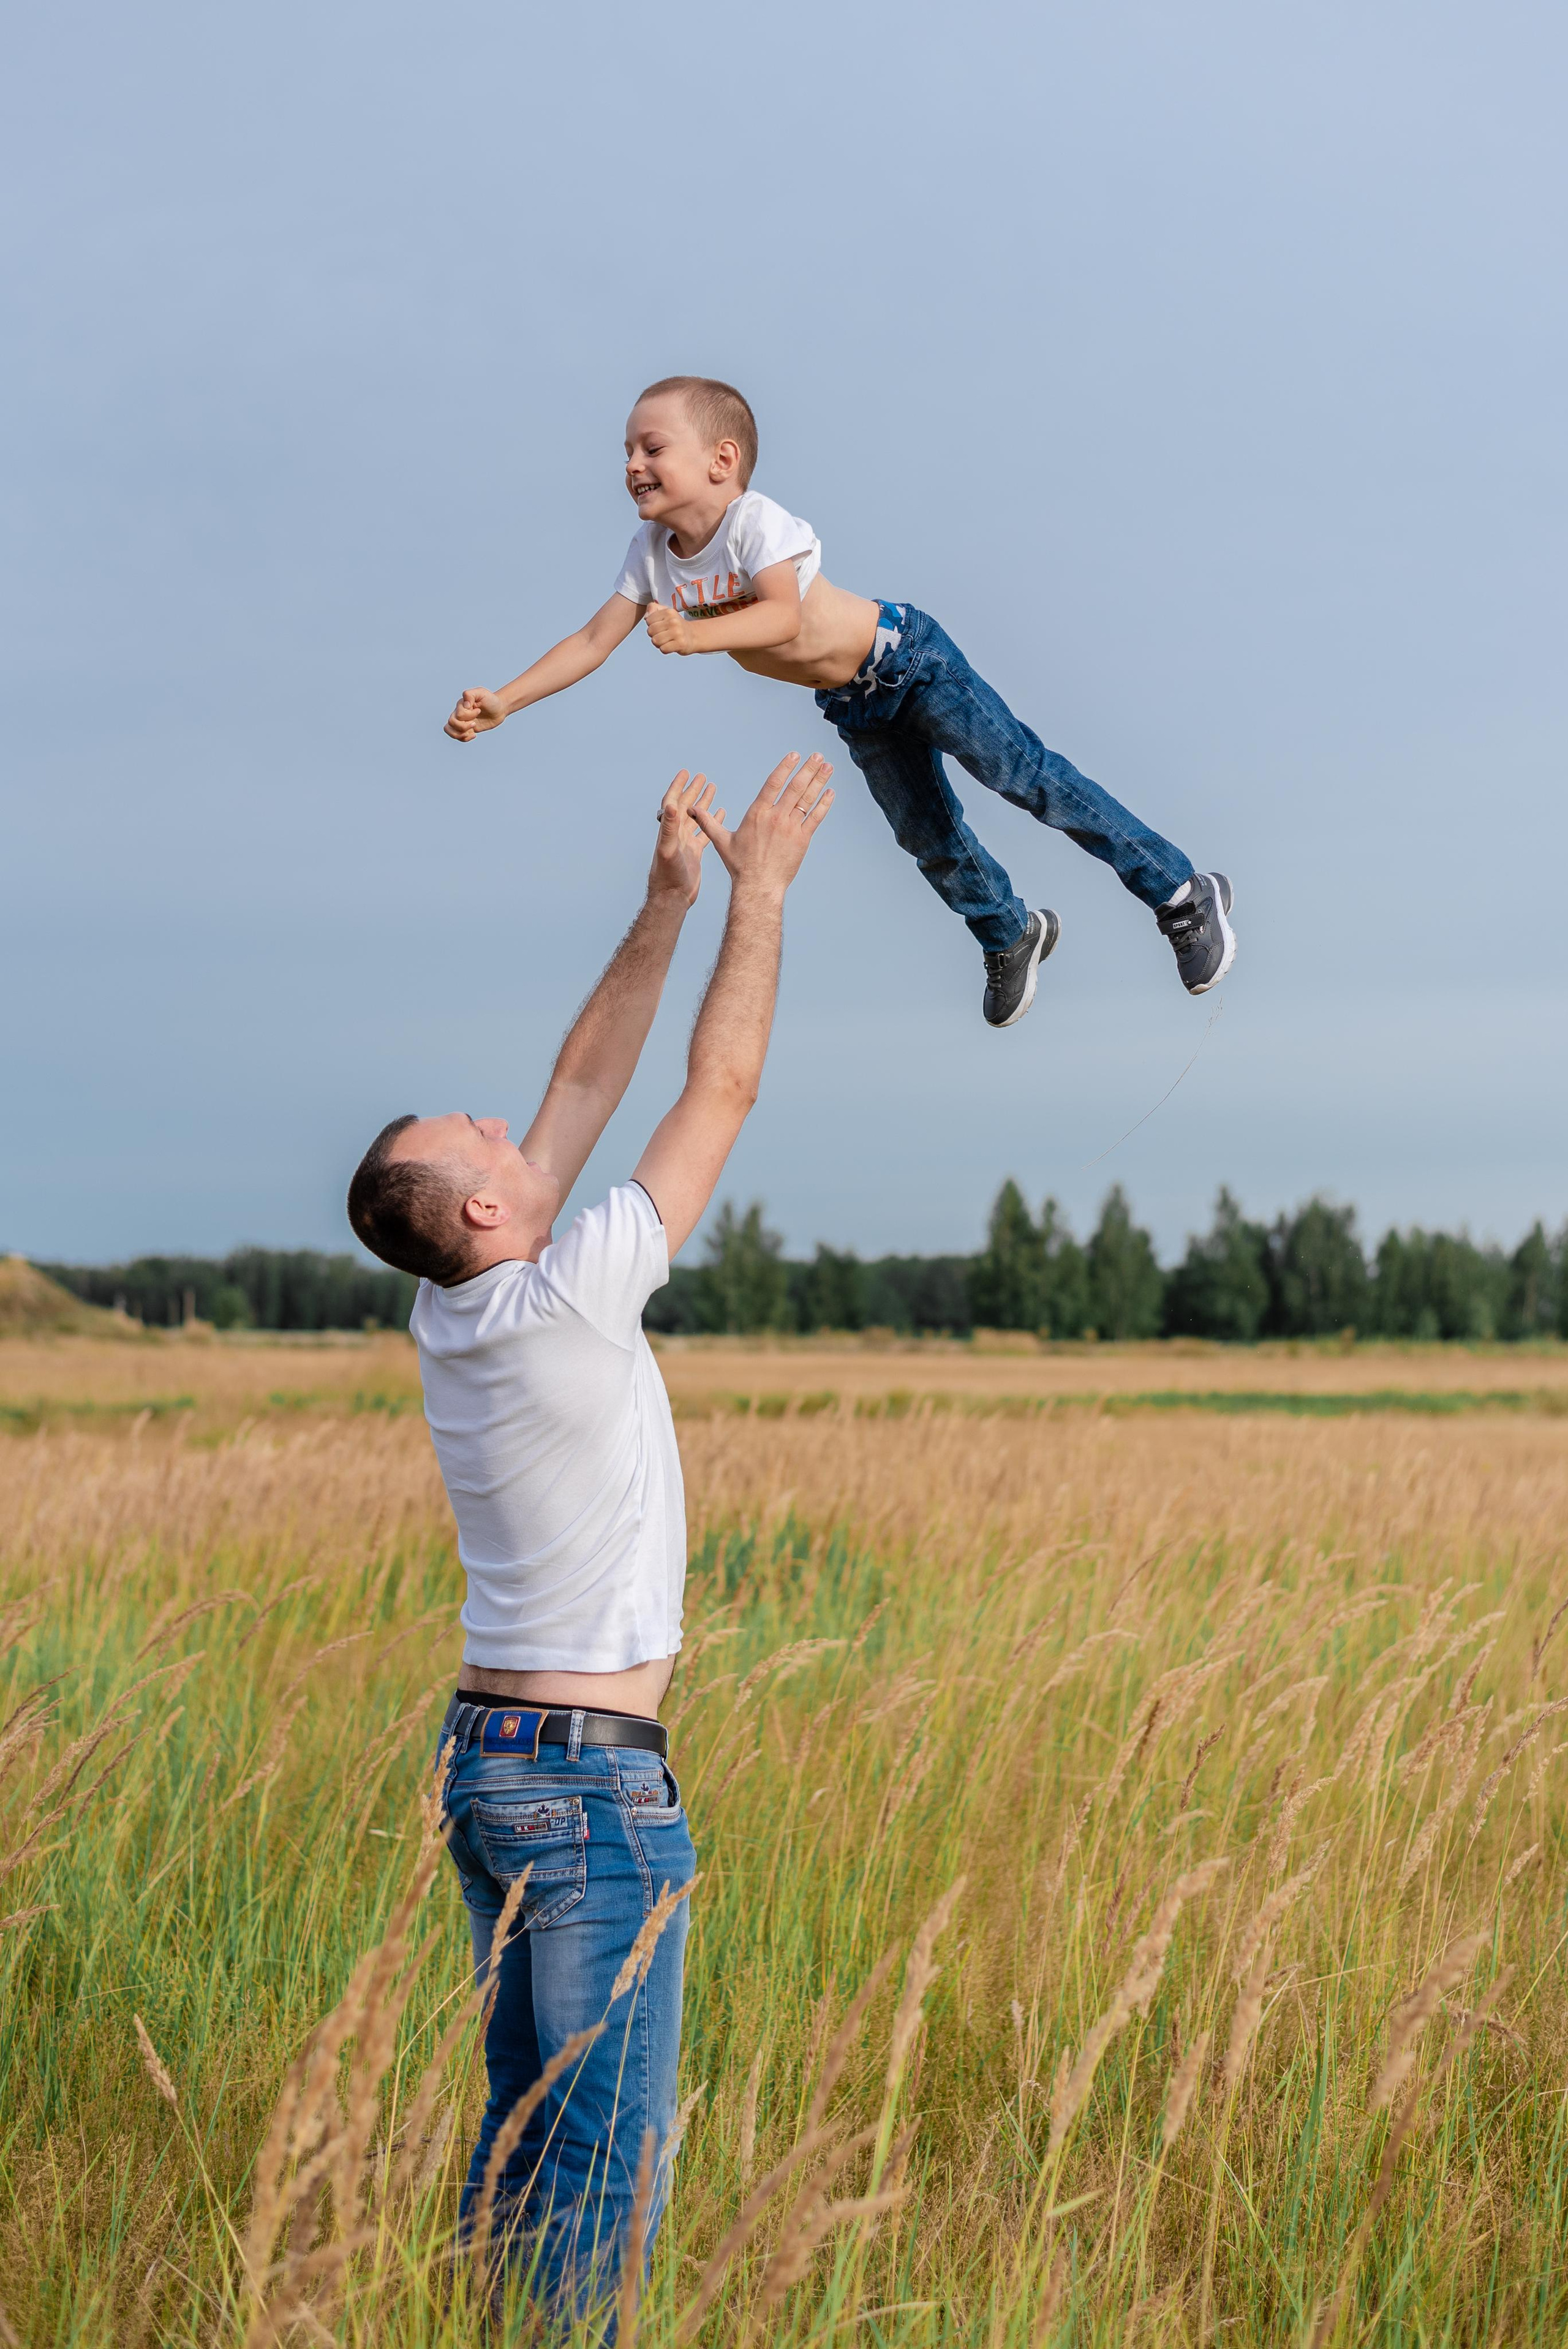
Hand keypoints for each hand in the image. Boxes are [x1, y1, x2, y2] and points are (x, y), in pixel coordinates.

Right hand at [445, 688, 505, 740]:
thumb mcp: (481, 693)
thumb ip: (470, 695)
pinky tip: (474, 735)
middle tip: (474, 723)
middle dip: (464, 726)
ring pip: (449, 730)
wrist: (499, 709)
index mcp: (461, 704)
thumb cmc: (491, 700)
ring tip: (471, 732)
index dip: (469, 715)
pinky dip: (465, 738)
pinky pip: (458, 737)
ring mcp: (462, 721)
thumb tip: (465, 705)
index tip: (479, 710)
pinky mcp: (467, 729)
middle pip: (451, 723)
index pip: (458, 714)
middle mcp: (459, 712)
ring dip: (460, 734)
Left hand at [645, 605, 690, 656]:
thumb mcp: (665, 612)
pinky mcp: (680, 644)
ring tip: (665, 641)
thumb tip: (646, 618)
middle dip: (653, 635)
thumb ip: (653, 608)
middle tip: (662, 635)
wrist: (693, 636)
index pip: (649, 620)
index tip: (660, 627)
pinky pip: (663, 649)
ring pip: (655, 641)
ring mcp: (678, 633)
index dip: (651, 625)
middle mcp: (673, 621)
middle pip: (650, 631)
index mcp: (669, 612)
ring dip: (658, 644)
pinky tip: (670, 646)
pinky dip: (665, 649)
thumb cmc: (675, 625)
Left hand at [648, 771, 723, 908]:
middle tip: (702, 777)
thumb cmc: (667, 876)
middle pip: (685, 806)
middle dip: (693, 790)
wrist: (672, 898)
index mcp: (669, 830)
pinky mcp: (695, 853)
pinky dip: (713, 822)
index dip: (677, 786)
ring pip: (696, 818)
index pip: (672, 802)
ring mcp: (686, 843)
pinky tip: (721, 814)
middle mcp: (676, 834)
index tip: (685, 772)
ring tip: (713, 788)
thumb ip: (669, 827)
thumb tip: (672, 804)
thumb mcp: (668, 849)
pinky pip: (705, 833)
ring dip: (703, 803)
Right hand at [689, 753, 833, 897]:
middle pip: (795, 787)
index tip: (795, 755)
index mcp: (757, 813)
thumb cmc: (740, 865)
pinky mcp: (802, 839)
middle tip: (818, 756)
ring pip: (807, 799)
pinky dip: (824, 804)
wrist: (758, 886)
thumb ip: (707, 822)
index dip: (785, 767)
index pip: (773, 783)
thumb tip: (689, 810)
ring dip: (819, 781)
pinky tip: (831, 792)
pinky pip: (815, 818)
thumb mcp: (720, 841)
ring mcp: (790, 827)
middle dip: (808, 769)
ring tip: (828, 767)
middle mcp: (775, 817)